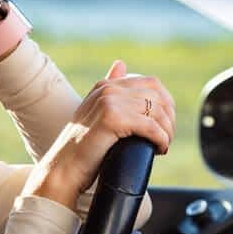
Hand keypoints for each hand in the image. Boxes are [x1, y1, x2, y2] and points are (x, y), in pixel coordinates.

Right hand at [23, 61, 175, 208]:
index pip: (151, 83)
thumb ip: (109, 91)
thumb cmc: (81, 149)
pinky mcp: (112, 119)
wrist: (63, 170)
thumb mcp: (95, 112)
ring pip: (157, 112)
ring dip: (167, 131)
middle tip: (166, 138)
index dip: (166, 103)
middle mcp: (108, 89)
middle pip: (157, 95)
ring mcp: (109, 102)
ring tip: (162, 146)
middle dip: (169, 118)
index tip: (166, 124)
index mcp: (105, 86)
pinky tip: (159, 149)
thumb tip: (121, 64)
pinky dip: (160, 139)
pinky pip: (151, 126)